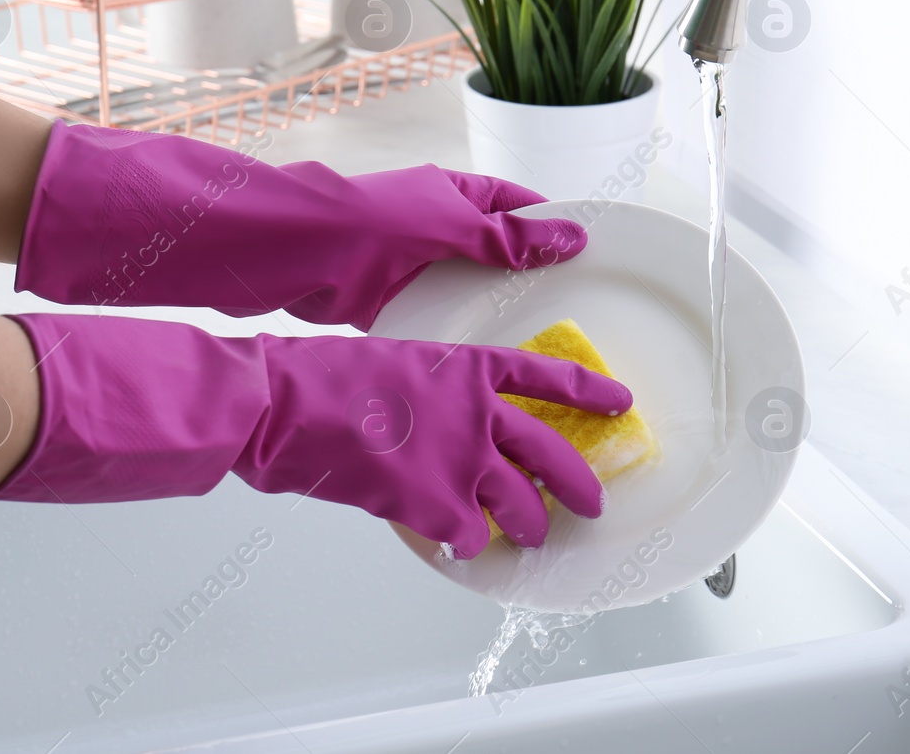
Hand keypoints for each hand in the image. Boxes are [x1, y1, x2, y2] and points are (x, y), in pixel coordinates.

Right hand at [0, 315, 632, 557]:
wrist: (288, 403)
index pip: (550, 376)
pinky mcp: (434, 502)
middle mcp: (478, 413)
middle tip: (593, 501)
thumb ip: (439, 394)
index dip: (591, 391)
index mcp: (472, 368)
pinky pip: (470, 533)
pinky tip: (462, 545)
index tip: (621, 400)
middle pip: (554, 454)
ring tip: (530, 534)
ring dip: (529, 524)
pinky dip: (468, 542)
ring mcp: (460, 459)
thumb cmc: (328, 378)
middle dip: (580, 483)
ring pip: (522, 504)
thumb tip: (450, 423)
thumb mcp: (398, 364)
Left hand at [14, 122, 584, 328]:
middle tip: (569, 307)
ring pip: (465, 286)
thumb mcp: (451, 226)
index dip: (549, 223)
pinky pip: (435, 315)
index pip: (516, 204)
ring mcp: (413, 263)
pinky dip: (454, 332)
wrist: (297, 252)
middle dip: (524, 275)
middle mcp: (436, 225)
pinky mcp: (391, 300)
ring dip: (488, 308)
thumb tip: (573, 237)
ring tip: (533, 340)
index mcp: (455, 194)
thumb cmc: (372, 223)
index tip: (586, 250)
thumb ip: (509, 237)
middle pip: (494, 250)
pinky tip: (481, 356)